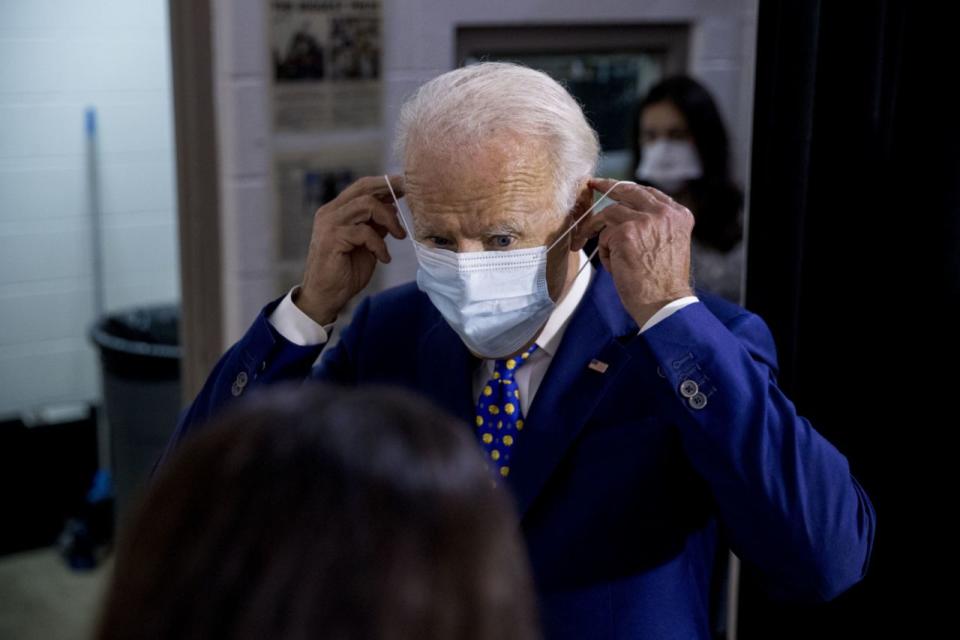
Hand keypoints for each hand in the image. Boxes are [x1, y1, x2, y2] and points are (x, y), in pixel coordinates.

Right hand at [296, 175, 406, 324]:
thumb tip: (393, 207)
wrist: (326, 297)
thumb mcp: (367, 243)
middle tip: (410, 198)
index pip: (362, 187)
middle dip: (390, 191)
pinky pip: (365, 232)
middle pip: (364, 189)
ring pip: (366, 205)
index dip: (385, 183)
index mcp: (337, 211)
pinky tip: (384, 258)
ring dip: (389, 220)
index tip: (406, 186)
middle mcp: (330, 212)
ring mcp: (329, 224)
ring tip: (399, 236)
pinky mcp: (332, 238)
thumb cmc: (346, 271)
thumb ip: (376, 225)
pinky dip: (380, 245)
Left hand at [570, 178, 694, 327]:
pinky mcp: (626, 233)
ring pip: (609, 214)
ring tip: (598, 250)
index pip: (649, 192)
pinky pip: (603, 234)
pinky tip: (614, 267)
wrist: (664, 304)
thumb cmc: (663, 283)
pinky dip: (604, 252)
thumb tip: (625, 214)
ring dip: (599, 232)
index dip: (627, 188)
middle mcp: (664, 213)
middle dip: (606, 186)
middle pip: (628, 190)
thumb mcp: (667, 245)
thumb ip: (654, 226)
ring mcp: (644, 220)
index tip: (612, 186)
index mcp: (679, 215)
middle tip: (592, 185)